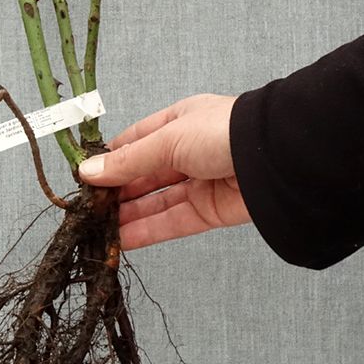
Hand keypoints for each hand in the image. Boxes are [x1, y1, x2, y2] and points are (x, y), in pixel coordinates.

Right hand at [78, 94, 250, 249]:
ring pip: (155, 202)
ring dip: (127, 215)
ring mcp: (199, 183)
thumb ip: (128, 161)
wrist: (280, 158)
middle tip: (87, 209)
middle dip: (116, 191)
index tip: (83, 178)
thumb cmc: (223, 133)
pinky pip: (172, 222)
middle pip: (144, 175)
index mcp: (177, 123)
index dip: (110, 160)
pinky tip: (121, 240)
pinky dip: (147, 231)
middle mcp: (187, 152)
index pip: (134, 142)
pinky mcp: (210, 211)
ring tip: (97, 229)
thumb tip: (88, 172)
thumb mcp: (168, 139)